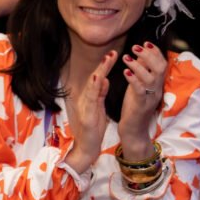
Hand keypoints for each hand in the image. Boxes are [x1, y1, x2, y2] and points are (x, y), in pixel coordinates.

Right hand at [63, 51, 116, 173]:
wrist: (86, 147)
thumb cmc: (93, 129)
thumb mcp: (98, 108)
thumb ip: (99, 93)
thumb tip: (103, 78)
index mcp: (91, 97)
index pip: (98, 78)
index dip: (105, 66)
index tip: (113, 54)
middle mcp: (86, 99)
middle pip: (95, 78)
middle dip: (103, 65)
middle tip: (112, 52)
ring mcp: (85, 106)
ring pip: (92, 86)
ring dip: (99, 72)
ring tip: (106, 61)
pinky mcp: (87, 114)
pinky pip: (91, 99)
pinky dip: (94, 87)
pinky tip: (97, 78)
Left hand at [117, 42, 167, 159]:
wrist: (133, 130)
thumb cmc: (134, 107)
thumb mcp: (138, 86)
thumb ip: (142, 72)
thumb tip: (140, 55)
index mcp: (157, 84)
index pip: (162, 64)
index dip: (155, 52)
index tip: (146, 43)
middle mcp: (157, 90)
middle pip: (160, 68)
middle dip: (149, 55)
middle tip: (136, 47)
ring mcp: (150, 98)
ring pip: (150, 78)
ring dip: (138, 65)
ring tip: (126, 58)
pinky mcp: (141, 105)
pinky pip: (140, 90)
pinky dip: (133, 80)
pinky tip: (125, 72)